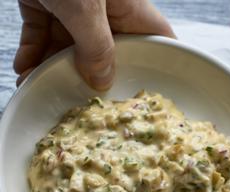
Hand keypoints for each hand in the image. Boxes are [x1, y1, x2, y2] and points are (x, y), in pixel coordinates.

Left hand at [15, 0, 174, 89]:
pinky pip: (42, 35)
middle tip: (82, 101)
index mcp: (130, 9)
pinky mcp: (47, 3)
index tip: (152, 96)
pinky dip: (33, 53)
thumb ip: (96, 48)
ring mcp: (76, 8)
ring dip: (54, 69)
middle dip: (92, 77)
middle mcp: (108, 12)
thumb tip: (102, 80)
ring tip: (40, 87)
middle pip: (108, 53)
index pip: (157, 43)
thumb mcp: (85, 10)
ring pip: (71, 48)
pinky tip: (25, 69)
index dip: (161, 67)